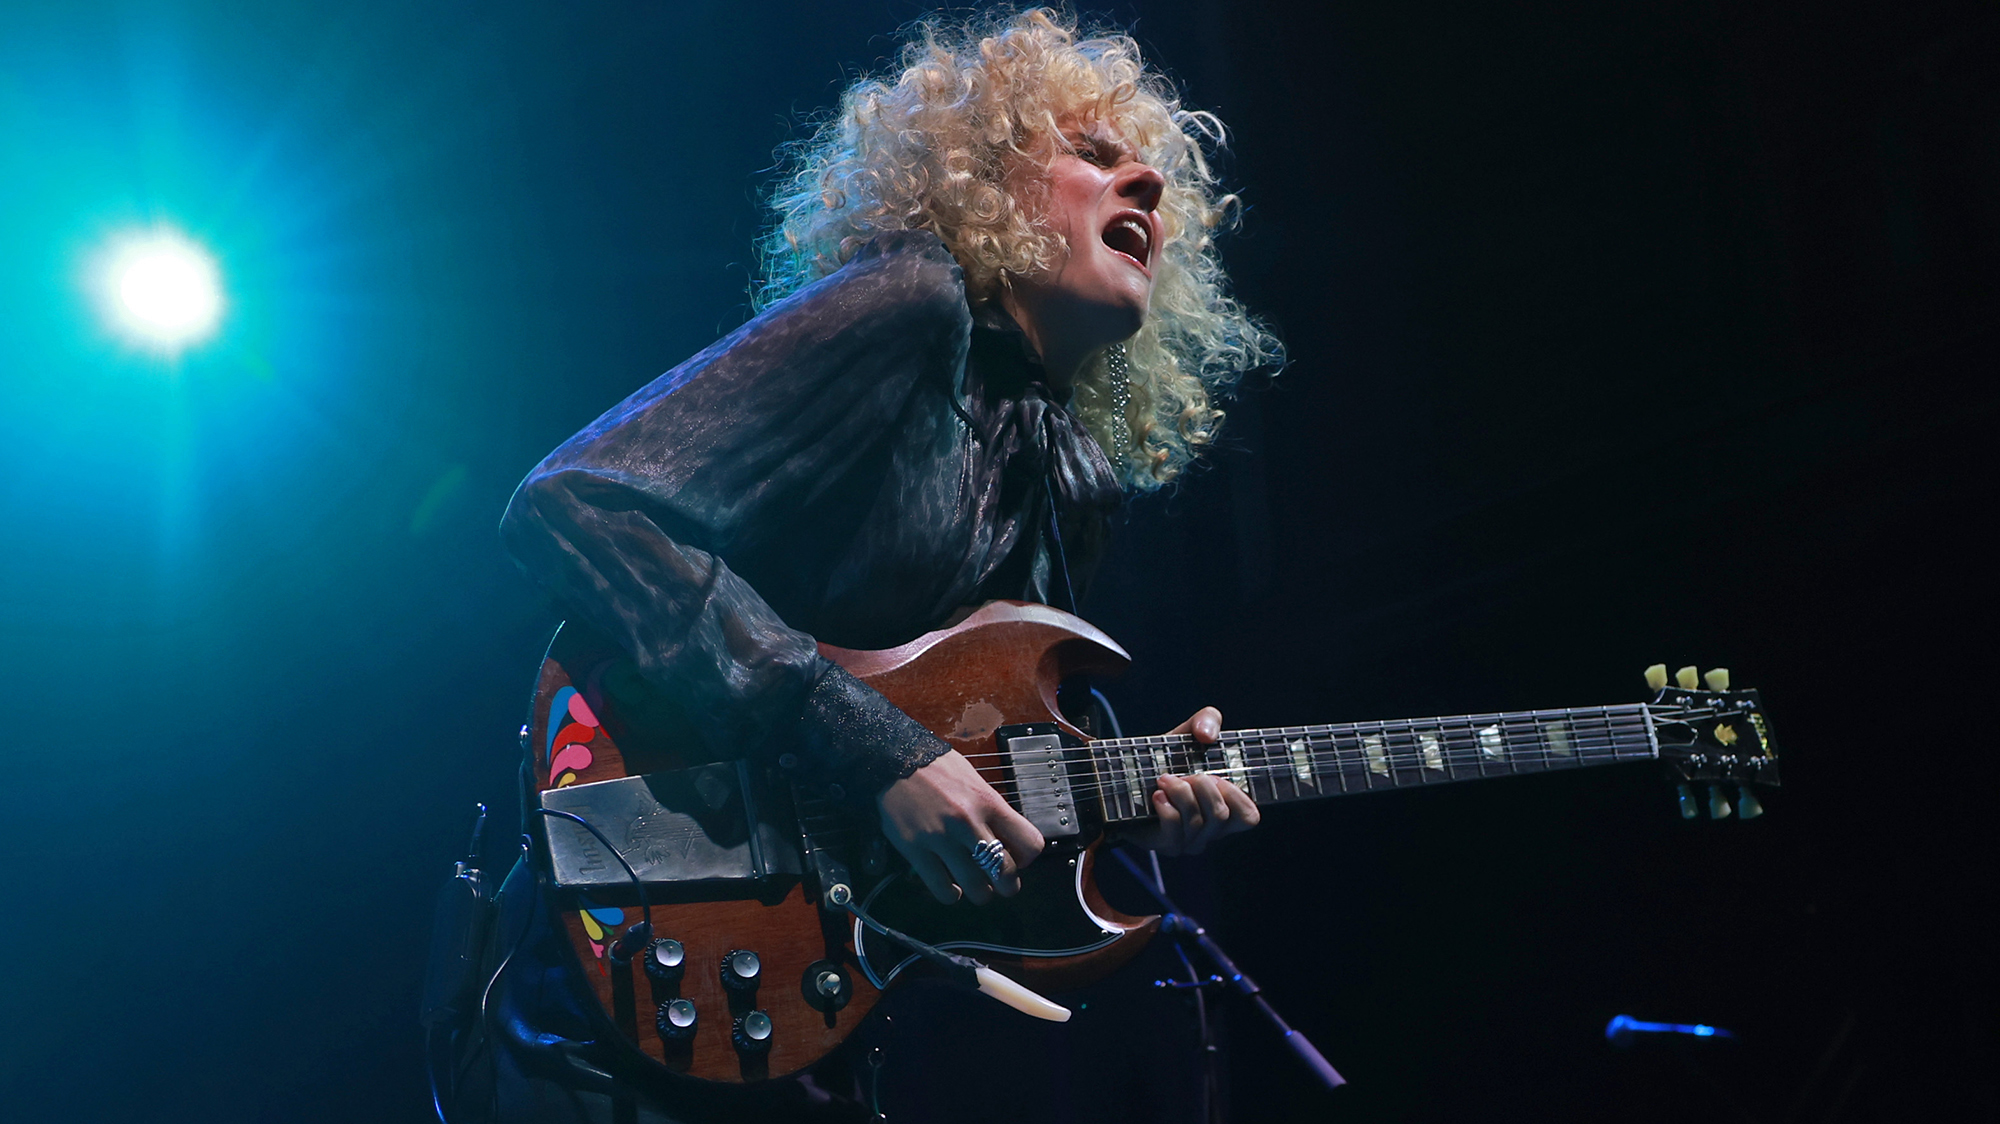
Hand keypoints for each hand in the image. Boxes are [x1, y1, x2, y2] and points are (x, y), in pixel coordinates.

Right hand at [878, 749, 1046, 904]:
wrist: (897, 759)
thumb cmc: (939, 769)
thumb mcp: (976, 781)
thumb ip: (992, 810)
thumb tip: (1006, 840)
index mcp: (989, 803)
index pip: (1030, 843)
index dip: (1027, 858)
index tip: (1017, 859)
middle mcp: (970, 822)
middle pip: (1005, 872)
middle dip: (1008, 885)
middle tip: (1002, 885)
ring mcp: (942, 838)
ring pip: (976, 888)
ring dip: (980, 894)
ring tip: (976, 888)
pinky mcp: (916, 849)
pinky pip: (942, 888)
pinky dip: (950, 894)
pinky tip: (951, 887)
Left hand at [1122, 706, 1261, 855]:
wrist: (1128, 777)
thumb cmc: (1167, 759)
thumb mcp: (1190, 734)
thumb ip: (1208, 720)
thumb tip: (1207, 735)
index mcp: (1226, 811)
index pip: (1249, 817)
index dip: (1235, 795)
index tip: (1216, 776)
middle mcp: (1211, 832)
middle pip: (1220, 815)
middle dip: (1201, 786)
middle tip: (1184, 774)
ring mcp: (1189, 841)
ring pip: (1197, 821)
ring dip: (1180, 792)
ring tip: (1164, 779)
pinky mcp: (1165, 844)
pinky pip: (1174, 827)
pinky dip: (1166, 806)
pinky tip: (1157, 795)